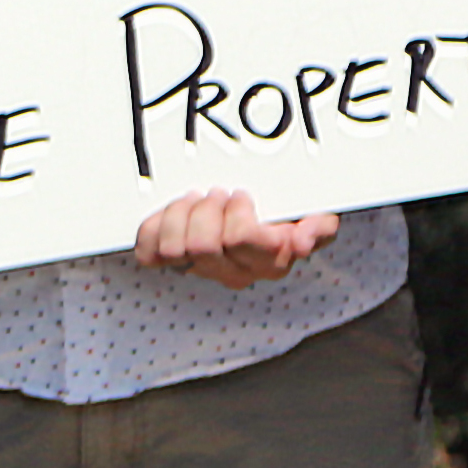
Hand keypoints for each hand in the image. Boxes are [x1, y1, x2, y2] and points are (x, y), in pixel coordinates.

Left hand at [133, 190, 339, 288]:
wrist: (259, 227)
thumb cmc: (285, 217)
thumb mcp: (314, 217)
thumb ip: (319, 228)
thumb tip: (303, 241)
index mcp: (269, 262)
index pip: (242, 240)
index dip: (237, 212)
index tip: (240, 195)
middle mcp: (235, 273)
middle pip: (203, 245)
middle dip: (207, 209)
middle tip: (216, 194)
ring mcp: (202, 270)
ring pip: (174, 250)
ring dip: (180, 214)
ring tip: (195, 200)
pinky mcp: (172, 263)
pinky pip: (149, 254)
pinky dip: (152, 229)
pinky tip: (171, 214)